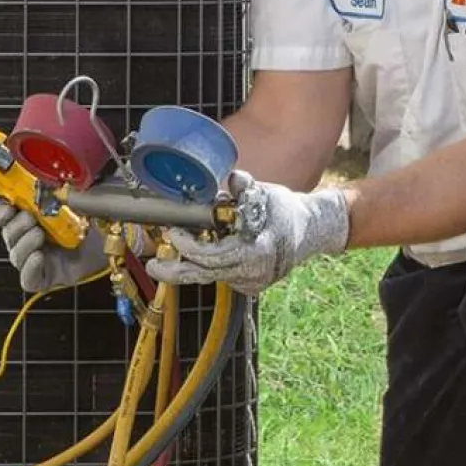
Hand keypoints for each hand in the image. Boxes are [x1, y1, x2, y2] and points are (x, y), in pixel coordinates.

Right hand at [0, 200, 111, 292]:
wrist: (111, 247)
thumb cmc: (92, 222)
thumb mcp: (78, 201)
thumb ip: (65, 190)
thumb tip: (59, 176)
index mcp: (30, 216)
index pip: (4, 213)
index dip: (1, 210)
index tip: (8, 205)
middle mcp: (28, 238)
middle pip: (8, 233)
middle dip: (16, 225)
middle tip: (30, 218)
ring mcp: (34, 259)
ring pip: (16, 255)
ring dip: (24, 243)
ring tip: (39, 235)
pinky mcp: (44, 278)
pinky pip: (28, 278)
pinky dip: (30, 268)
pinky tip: (39, 257)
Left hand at [145, 171, 350, 295]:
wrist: (311, 231)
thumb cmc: (285, 210)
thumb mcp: (267, 194)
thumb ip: (247, 187)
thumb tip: (235, 179)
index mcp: (257, 250)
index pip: (214, 256)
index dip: (190, 247)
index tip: (173, 233)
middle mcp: (254, 271)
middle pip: (206, 274)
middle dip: (177, 270)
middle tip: (154, 265)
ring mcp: (253, 282)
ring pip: (212, 276)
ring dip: (192, 264)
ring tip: (173, 251)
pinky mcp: (251, 286)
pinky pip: (223, 276)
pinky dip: (210, 266)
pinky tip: (206, 250)